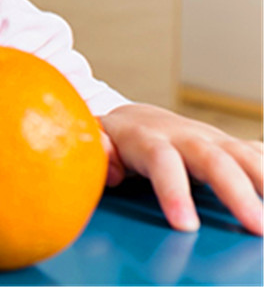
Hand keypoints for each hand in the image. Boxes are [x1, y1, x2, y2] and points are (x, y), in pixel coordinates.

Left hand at [100, 103, 262, 234]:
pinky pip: (257, 155)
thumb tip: (107, 168)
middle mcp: (186, 137)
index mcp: (148, 139)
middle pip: (215, 160)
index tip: (186, 226)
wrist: (139, 119)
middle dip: (237, 193)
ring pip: (244, 155)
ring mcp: (213, 140)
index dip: (174, 191)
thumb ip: (99, 152)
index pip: (163, 161)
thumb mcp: (98, 143)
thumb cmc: (118, 139)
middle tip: (256, 227)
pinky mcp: (231, 147)